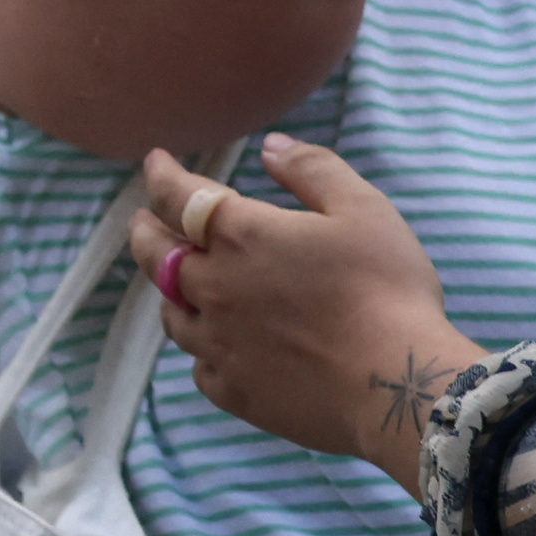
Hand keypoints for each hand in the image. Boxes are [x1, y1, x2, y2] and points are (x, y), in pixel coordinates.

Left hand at [142, 136, 484, 498]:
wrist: (392, 381)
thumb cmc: (386, 288)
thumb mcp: (365, 210)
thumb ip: (314, 170)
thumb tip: (269, 146)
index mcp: (242, 236)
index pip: (179, 196)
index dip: (161, 175)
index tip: (155, 162)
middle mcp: (213, 287)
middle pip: (156, 254)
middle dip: (145, 230)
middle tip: (142, 219)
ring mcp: (216, 343)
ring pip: (171, 311)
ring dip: (168, 289)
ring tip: (175, 282)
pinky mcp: (230, 389)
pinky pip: (198, 363)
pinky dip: (201, 346)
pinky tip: (215, 346)